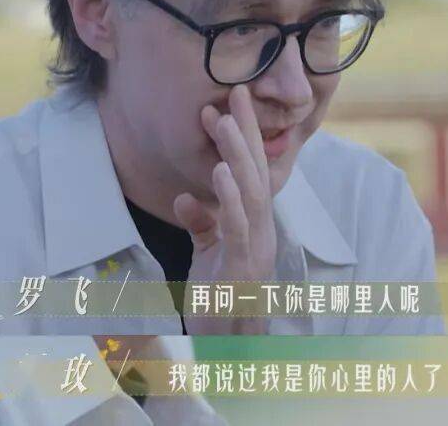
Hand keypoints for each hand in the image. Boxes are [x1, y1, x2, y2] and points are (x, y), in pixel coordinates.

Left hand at [172, 83, 276, 333]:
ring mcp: (256, 249)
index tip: (233, 102)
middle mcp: (263, 231)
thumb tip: (185, 198)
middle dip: (247, 132)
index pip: (253, 172)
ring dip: (237, 155)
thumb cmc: (221, 304)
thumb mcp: (208, 256)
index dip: (246, 137)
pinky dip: (228, 197)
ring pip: (252, 192)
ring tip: (223, 121)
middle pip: (258, 173)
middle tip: (235, 93)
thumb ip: (202, 225)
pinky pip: (236, 226)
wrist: (231, 354)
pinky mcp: (242, 269)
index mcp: (256, 225)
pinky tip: (217, 172)